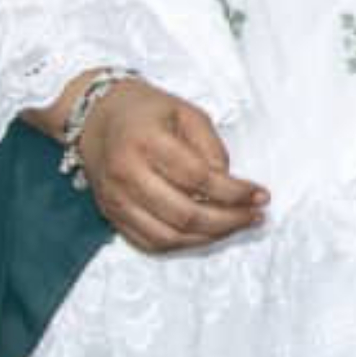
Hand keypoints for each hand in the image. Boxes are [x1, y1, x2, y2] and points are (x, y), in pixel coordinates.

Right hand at [72, 76, 268, 252]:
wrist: (94, 117)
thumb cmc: (146, 112)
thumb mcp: (186, 113)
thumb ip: (212, 147)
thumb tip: (230, 184)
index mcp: (145, 142)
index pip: (199, 179)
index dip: (236, 192)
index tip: (261, 195)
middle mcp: (126, 174)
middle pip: (186, 214)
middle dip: (230, 221)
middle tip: (255, 216)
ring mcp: (116, 199)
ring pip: (170, 236)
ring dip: (211, 237)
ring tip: (238, 225)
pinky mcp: (112, 215)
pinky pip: (152, 243)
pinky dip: (185, 244)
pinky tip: (208, 233)